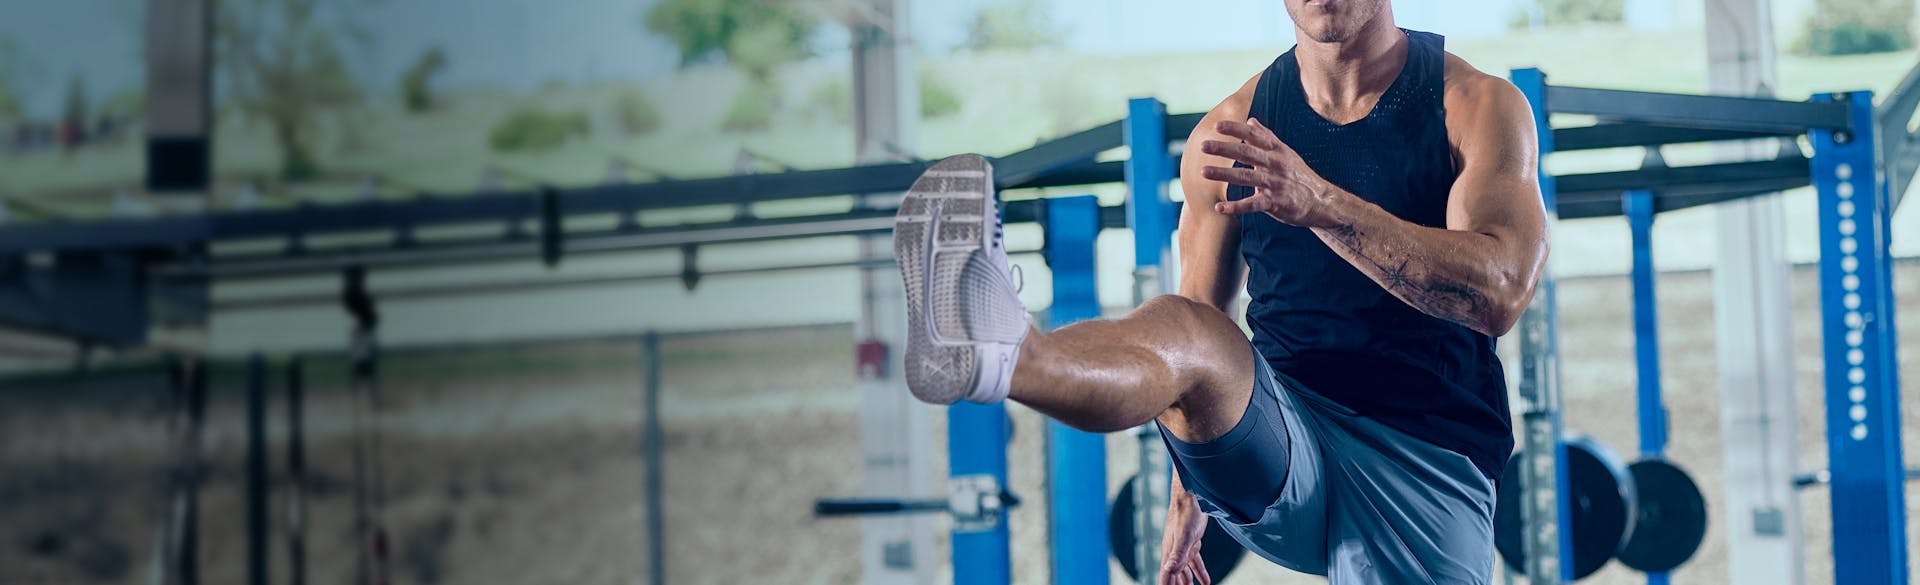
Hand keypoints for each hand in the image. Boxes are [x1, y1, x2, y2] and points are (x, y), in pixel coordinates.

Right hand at [1157, 493, 1211, 584]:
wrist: (1191, 496)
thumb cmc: (1185, 514)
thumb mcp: (1184, 537)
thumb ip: (1177, 555)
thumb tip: (1168, 570)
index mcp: (1169, 552)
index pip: (1166, 575)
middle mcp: (1173, 551)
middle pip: (1173, 575)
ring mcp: (1183, 547)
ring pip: (1183, 571)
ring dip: (1186, 582)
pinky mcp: (1192, 543)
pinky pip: (1195, 562)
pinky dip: (1200, 573)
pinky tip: (1205, 582)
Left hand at [1200, 119, 1342, 227]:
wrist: (1321, 201)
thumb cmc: (1299, 175)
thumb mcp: (1286, 153)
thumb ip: (1267, 137)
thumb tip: (1251, 121)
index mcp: (1277, 151)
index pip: (1254, 136)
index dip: (1235, 130)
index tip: (1217, 126)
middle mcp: (1275, 164)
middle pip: (1246, 153)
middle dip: (1224, 149)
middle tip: (1203, 145)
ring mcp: (1275, 184)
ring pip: (1246, 176)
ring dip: (1223, 174)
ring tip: (1203, 172)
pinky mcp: (1275, 203)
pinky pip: (1252, 204)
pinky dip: (1235, 207)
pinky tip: (1219, 207)